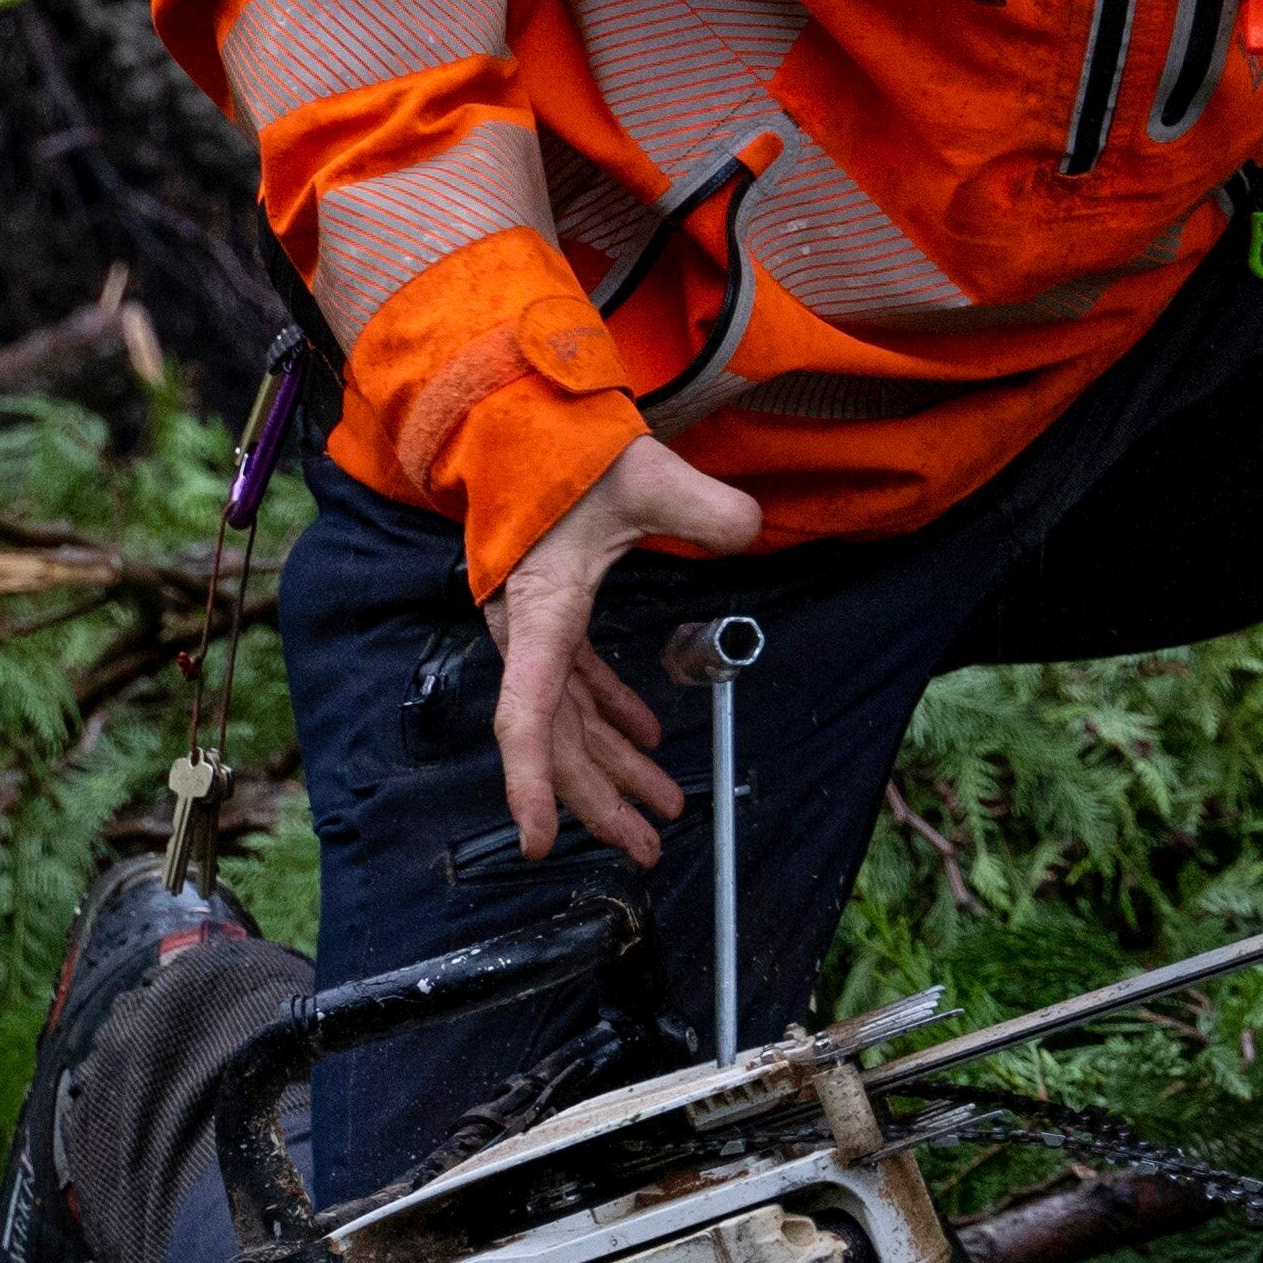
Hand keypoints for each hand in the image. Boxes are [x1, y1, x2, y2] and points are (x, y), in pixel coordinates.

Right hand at [492, 434, 772, 865]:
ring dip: (611, 765)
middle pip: (557, 737)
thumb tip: (747, 529)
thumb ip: (702, 505)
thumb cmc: (564, 446)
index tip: (537, 843)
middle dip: (598, 797)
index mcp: (539, 611)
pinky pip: (577, 682)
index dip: (532, 783)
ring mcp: (538, 624)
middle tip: (648, 847)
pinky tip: (645, 737)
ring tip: (661, 810)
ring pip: (570, 717)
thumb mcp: (641, 474)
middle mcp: (529, 630)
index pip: (527, 715)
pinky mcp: (554, 610)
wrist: (516, 415)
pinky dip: (610, 714)